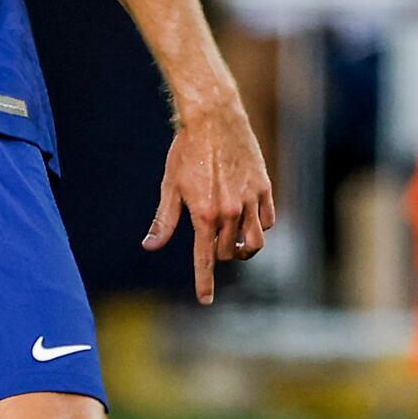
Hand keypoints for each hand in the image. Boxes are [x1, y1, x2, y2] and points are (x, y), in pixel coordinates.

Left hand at [146, 95, 274, 303]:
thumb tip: (150, 246)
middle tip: (213, 245)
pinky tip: (248, 221)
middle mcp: (230, 211)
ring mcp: (250, 200)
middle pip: (228, 252)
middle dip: (220, 255)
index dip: (205, 283)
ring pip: (254, 243)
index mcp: (204, 214)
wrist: (213, 117)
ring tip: (235, 244)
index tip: (205, 300)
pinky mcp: (264, 187)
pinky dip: (259, 227)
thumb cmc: (186, 151)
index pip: (205, 259)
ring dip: (244, 249)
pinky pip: (267, 220)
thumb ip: (164, 220)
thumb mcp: (170, 186)